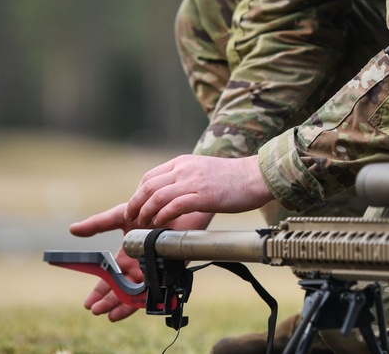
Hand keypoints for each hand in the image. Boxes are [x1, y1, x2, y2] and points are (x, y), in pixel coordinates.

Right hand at [70, 204, 213, 320]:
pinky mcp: (167, 271)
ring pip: (135, 294)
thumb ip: (98, 224)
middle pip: (120, 290)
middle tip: (95, 310)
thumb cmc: (149, 210)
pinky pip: (154, 290)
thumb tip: (72, 229)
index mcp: (126, 258)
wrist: (173, 206)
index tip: (88, 303)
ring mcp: (152, 271)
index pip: (109, 279)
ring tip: (109, 313)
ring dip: (121, 305)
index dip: (98, 292)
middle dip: (107, 301)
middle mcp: (138, 267)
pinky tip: (133, 307)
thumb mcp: (120, 216)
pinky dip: (142, 301)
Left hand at [125, 154, 272, 227]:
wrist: (256, 176)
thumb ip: (187, 178)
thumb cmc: (234, 178)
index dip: (138, 194)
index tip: (136, 208)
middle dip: (135, 205)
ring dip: (145, 213)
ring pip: (157, 196)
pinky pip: (174, 206)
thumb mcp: (204, 171)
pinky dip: (163, 216)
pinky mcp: (203, 196)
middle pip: (148, 186)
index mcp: (183, 162)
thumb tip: (173, 195)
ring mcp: (193, 181)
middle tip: (132, 219)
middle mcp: (185, 169)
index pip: (150, 176)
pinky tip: (161, 224)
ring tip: (143, 225)